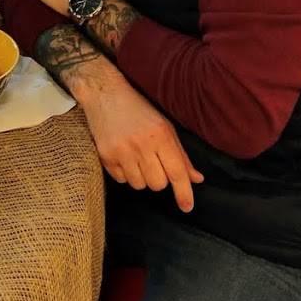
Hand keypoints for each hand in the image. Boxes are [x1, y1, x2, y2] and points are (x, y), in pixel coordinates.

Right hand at [76, 73, 204, 213]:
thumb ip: (180, 155)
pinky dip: (124, 173)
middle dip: (159, 179)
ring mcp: (122, 150)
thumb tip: (196, 178)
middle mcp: (142, 144)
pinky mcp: (106, 155)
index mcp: (160, 134)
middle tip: (153, 161)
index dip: (184, 193)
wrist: (104, 93)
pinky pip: (121, 180)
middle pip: (158, 184)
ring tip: (136, 157)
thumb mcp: (164, 126)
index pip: (177, 172)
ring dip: (141, 177)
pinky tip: (123, 155)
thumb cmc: (138, 109)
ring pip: (139, 185)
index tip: (187, 207)